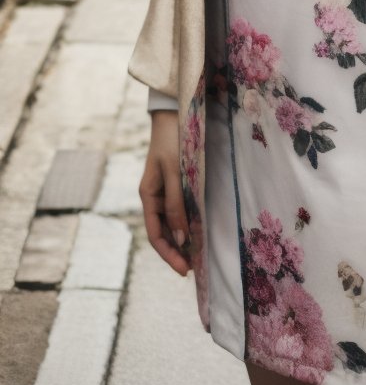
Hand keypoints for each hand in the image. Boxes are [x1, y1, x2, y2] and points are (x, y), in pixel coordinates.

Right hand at [138, 110, 190, 276]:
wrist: (174, 114)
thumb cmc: (172, 141)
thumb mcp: (174, 172)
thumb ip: (177, 203)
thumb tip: (181, 237)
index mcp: (148, 196)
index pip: (156, 235)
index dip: (169, 254)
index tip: (184, 270)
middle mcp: (154, 197)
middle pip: (164, 233)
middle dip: (177, 252)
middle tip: (195, 268)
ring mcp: (165, 191)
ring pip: (172, 224)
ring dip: (183, 240)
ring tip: (198, 255)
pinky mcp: (176, 184)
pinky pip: (180, 210)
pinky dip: (188, 223)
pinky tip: (198, 231)